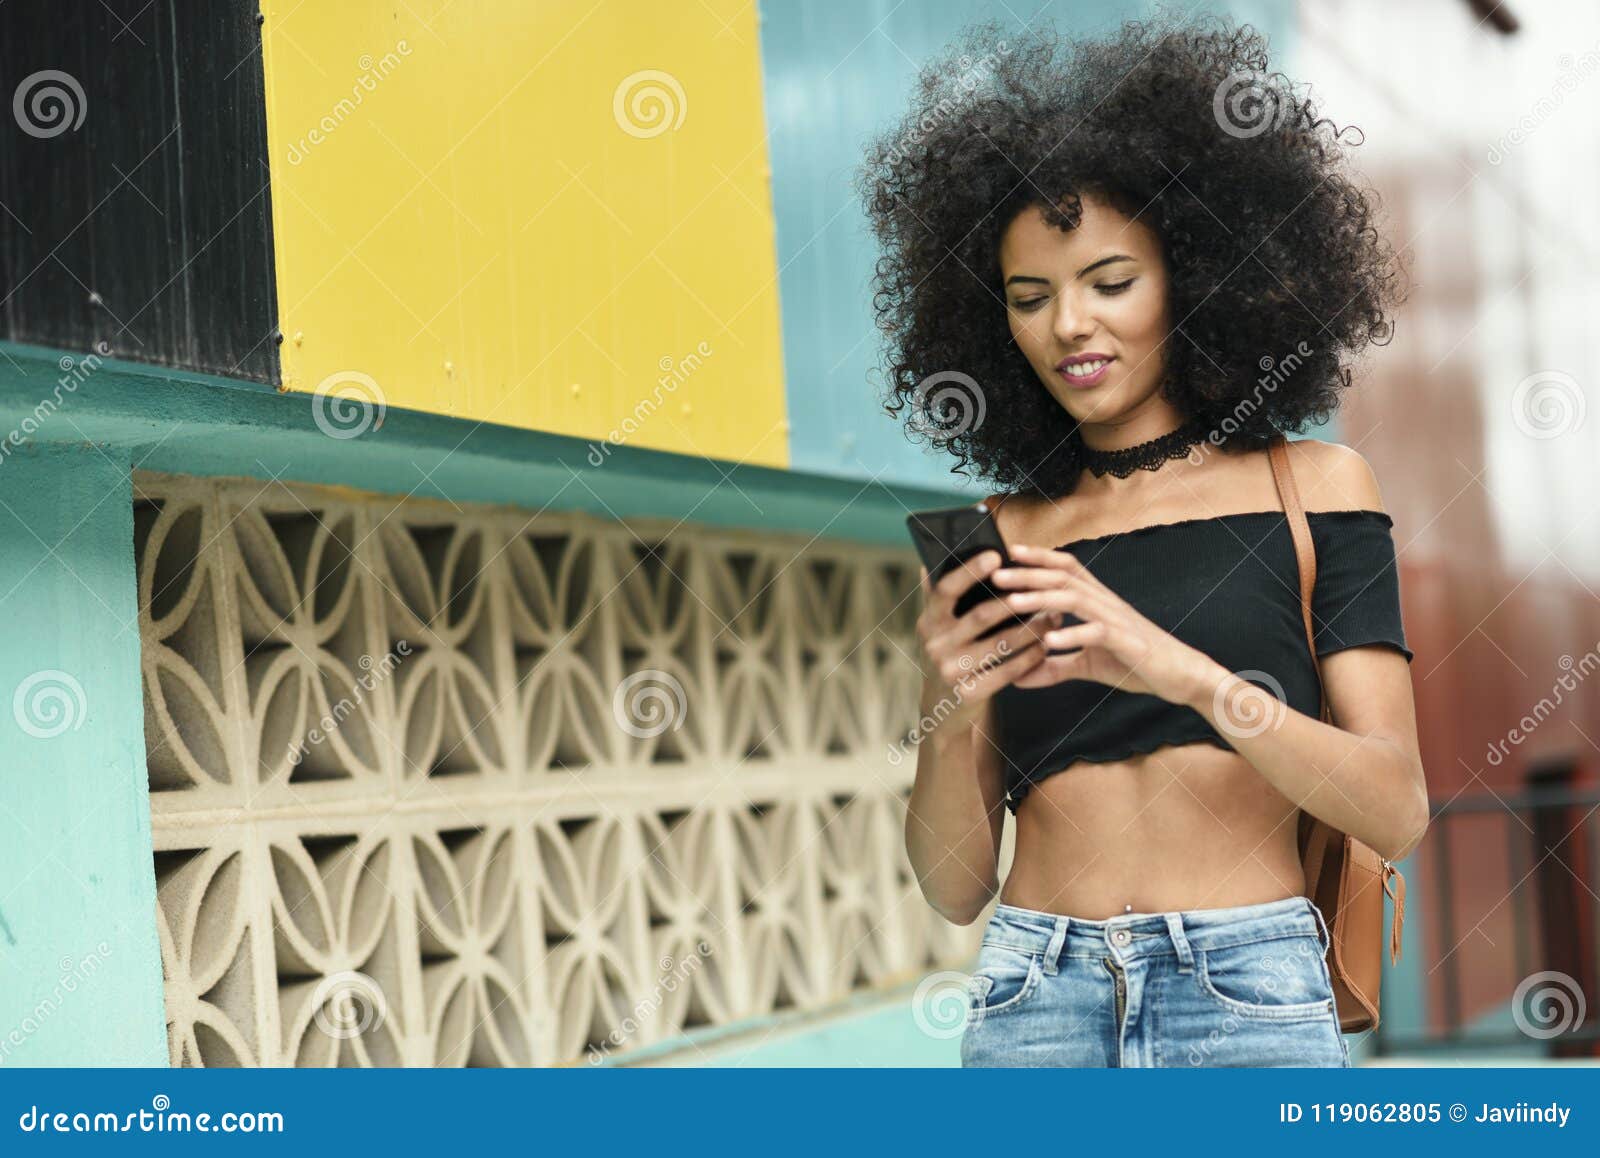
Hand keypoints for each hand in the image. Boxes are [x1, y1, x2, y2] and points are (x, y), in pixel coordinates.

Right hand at [914, 549, 1057, 732]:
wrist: (941, 708)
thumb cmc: (948, 654)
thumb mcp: (936, 628)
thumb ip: (935, 597)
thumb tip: (929, 561)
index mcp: (928, 621)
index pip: (946, 590)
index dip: (969, 572)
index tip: (996, 556)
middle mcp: (935, 645)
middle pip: (981, 616)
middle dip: (1016, 602)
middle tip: (1046, 589)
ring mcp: (951, 671)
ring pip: (1001, 644)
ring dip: (1032, 629)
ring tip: (1055, 617)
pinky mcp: (969, 693)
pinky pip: (1008, 671)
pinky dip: (1030, 657)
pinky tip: (1046, 647)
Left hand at [988, 543, 1223, 705]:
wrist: (1181, 675)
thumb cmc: (1136, 662)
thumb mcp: (1088, 664)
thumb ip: (1055, 667)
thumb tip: (1018, 677)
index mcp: (1097, 601)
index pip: (1066, 568)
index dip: (1039, 557)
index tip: (1010, 552)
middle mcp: (1105, 603)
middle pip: (1063, 577)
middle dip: (1027, 574)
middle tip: (995, 574)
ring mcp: (1116, 620)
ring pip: (1075, 599)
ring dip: (1041, 599)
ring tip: (1012, 602)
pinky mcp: (1127, 642)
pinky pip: (1096, 633)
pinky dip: (1072, 635)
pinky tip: (1049, 642)